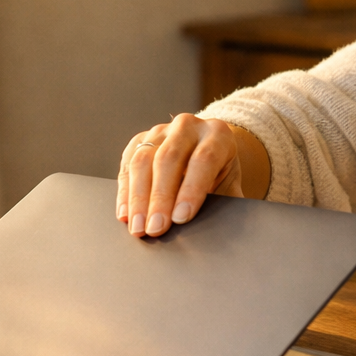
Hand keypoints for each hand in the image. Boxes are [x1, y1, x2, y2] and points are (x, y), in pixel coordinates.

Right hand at [116, 114, 246, 237]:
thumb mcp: (231, 185)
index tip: (181, 218)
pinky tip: (126, 215)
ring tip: (139, 227)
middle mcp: (188, 126)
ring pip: (143, 160)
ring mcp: (160, 131)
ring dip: (138, 198)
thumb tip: (220, 228)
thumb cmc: (220, 175)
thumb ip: (228, 203)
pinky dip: (125, 193)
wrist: (208, 154)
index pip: (203, 159)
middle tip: (156, 228)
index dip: (191, 190)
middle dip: (160, 198)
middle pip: (168, 159)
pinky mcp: (139, 140)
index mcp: (218, 134)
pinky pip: (127, 165)